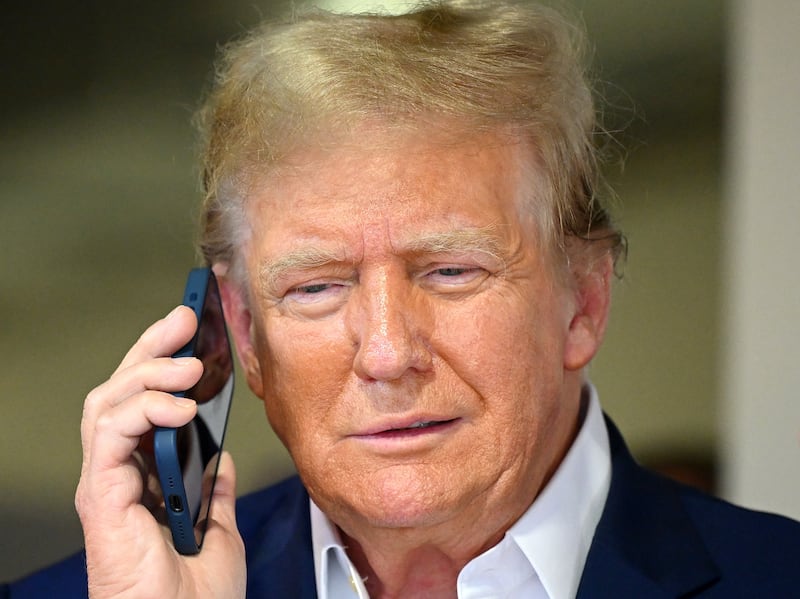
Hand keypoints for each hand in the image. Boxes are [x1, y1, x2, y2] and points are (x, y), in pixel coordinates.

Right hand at [75, 306, 245, 598]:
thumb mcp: (217, 526)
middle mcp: (120, 473)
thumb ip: (213, 488)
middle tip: (183, 319)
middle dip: (151, 348)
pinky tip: (178, 408)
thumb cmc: (195, 595)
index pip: (144, 403)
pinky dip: (142, 410)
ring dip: (149, 373)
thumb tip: (219, 456)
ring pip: (108, 403)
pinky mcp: (101, 496)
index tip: (193, 331)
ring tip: (190, 366)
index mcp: (145, 476)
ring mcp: (107, 483)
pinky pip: (109, 435)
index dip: (163, 362)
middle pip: (120, 391)